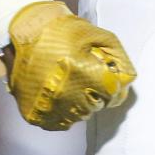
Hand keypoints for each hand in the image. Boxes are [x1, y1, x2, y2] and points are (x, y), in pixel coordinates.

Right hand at [0, 0, 135, 130]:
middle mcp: (63, 95)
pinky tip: (62, 95)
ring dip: (82, 103)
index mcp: (81, 72)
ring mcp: (46, 107)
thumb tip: (128, 79)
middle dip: (99, 93)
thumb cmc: (64, 30)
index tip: (110, 80)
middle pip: (96, 106)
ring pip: (78, 117)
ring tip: (74, 84)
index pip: (112, 94)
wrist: (26, 31)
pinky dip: (64, 113)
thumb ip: (118, 57)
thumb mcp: (97, 35)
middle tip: (89, 78)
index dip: (114, 86)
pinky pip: (59, 123)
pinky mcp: (33, 114)